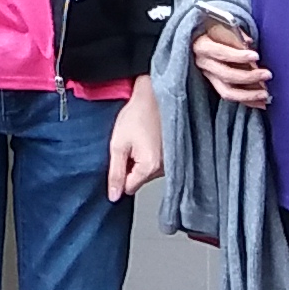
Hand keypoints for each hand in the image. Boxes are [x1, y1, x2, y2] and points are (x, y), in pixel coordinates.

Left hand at [103, 80, 162, 200]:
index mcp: (150, 167)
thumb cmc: (138, 113)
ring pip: (147, 170)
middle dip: (130, 166)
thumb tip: (113, 195)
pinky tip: (148, 137)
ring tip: (139, 137)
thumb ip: (115, 172)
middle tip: (128, 144)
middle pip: (139, 179)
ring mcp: (172, 161)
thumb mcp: (118, 143)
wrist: (156, 93)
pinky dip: (149, 153)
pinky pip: (156, 161)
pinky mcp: (174, 152)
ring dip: (140, 159)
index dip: (119, 173)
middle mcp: (165, 168)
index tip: (119, 156)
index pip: (129, 187)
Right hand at [189, 19, 269, 108]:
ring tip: (265, 94)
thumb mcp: (219, 24)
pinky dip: (246, 101)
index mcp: (202, 46)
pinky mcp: (214, 84)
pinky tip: (261, 103)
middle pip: (226, 75)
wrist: (196, 37)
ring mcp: (208, 76)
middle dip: (249, 77)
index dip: (239, 56)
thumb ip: (233, 32)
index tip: (256, 56)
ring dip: (248, 95)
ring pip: (227, 91)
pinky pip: (230, 97)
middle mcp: (203, 63)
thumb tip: (248, 42)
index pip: (221, 53)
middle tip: (267, 74)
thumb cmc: (211, 28)